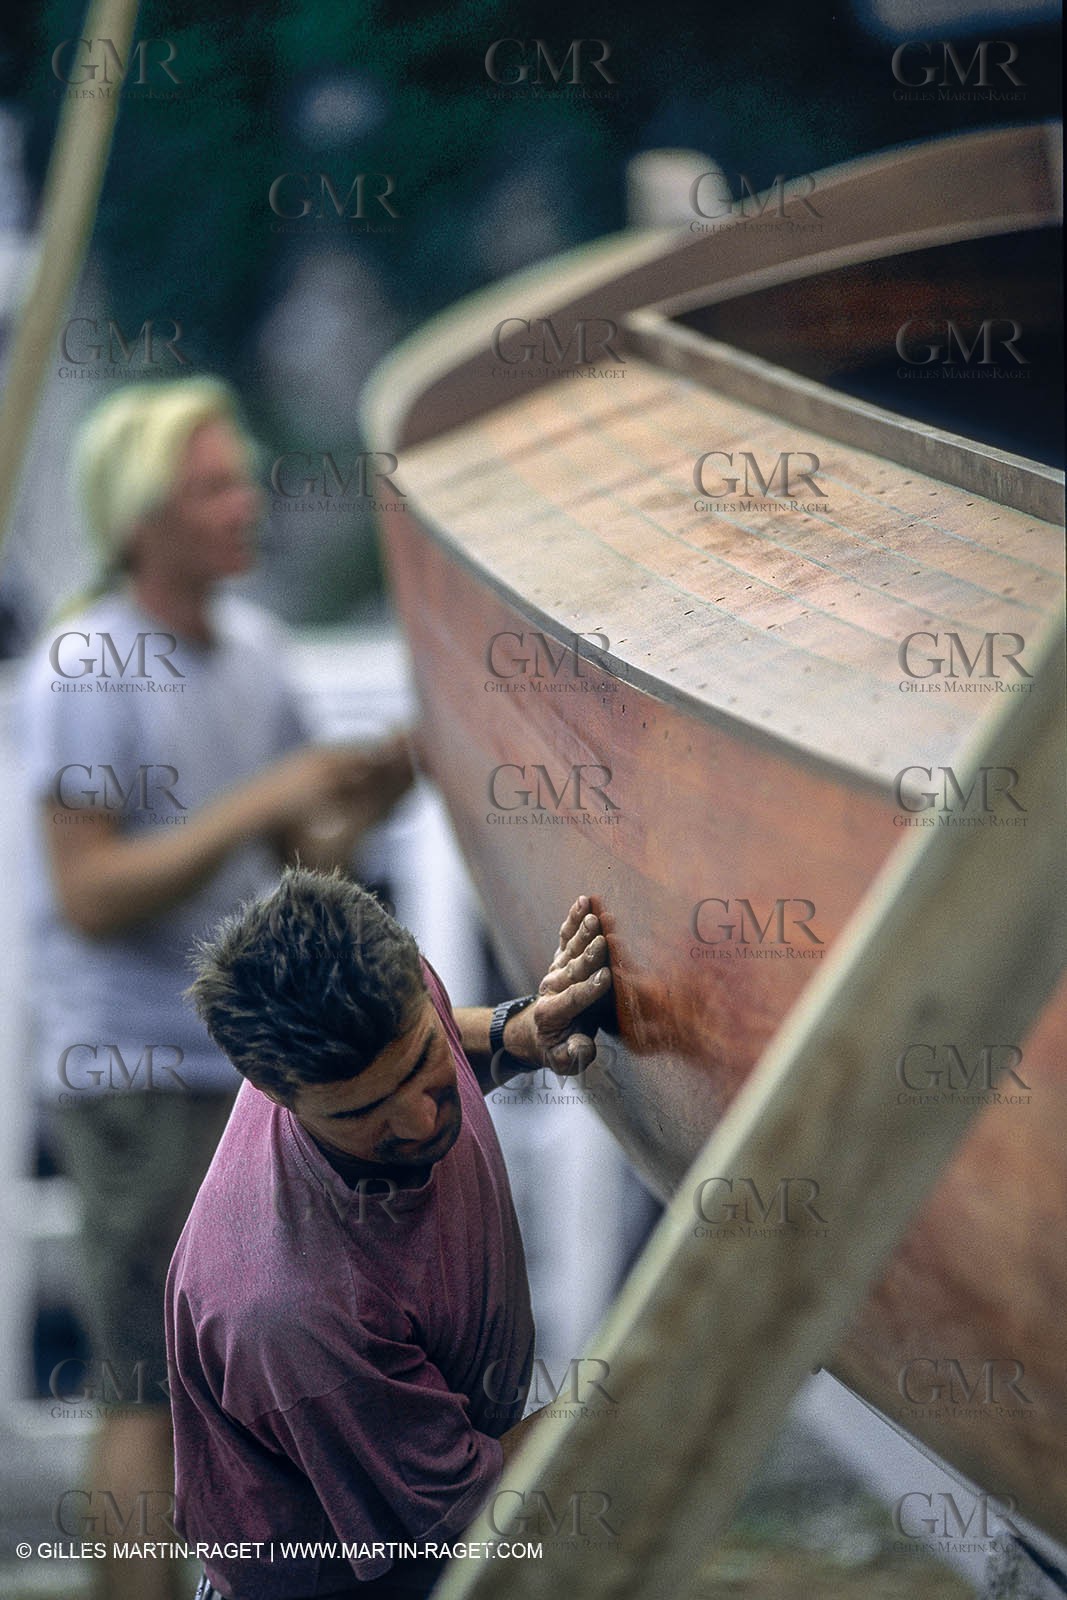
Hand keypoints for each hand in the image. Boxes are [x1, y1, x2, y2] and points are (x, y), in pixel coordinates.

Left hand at [506, 895, 613, 1075]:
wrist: (536, 1030)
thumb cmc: (557, 1047)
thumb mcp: (563, 1060)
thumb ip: (573, 1054)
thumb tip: (582, 1046)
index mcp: (553, 1014)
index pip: (572, 999)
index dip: (588, 989)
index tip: (606, 978)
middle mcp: (552, 988)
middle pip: (572, 970)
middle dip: (588, 956)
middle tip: (602, 942)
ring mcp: (556, 970)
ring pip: (570, 949)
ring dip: (582, 933)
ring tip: (593, 918)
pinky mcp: (561, 958)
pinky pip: (566, 936)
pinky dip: (573, 919)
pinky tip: (583, 902)